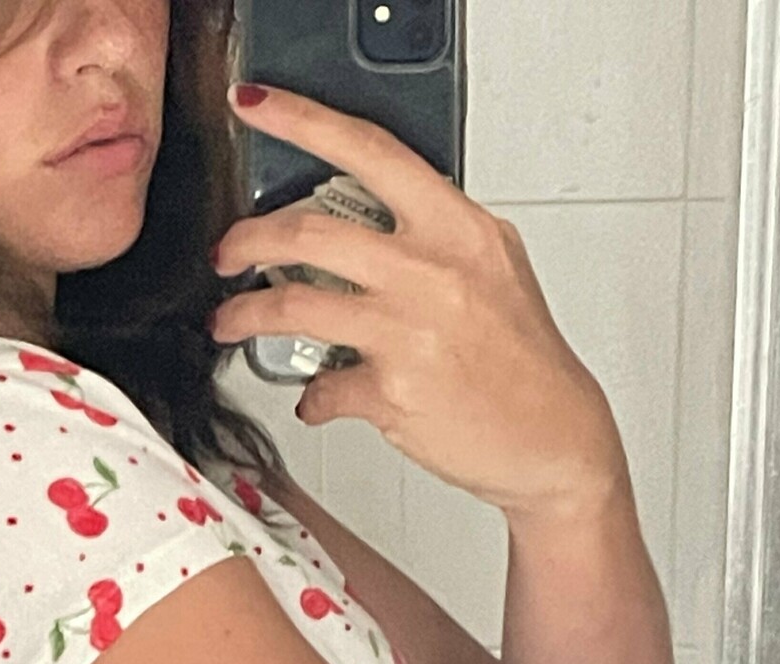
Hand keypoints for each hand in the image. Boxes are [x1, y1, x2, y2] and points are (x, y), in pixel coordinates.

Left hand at [211, 84, 629, 520]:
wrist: (552, 436)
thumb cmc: (521, 359)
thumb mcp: (492, 268)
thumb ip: (435, 237)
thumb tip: (372, 225)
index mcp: (456, 228)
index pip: (371, 151)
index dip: (303, 123)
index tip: (258, 111)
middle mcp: (431, 271)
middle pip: (309, 232)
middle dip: (247, 240)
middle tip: (228, 253)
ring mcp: (408, 331)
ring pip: (294, 306)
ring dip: (246, 316)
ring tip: (230, 324)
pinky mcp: (390, 391)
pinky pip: (322, 388)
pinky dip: (311, 398)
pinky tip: (316, 399)